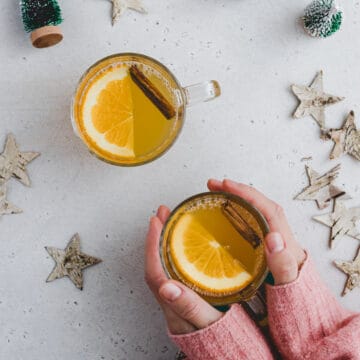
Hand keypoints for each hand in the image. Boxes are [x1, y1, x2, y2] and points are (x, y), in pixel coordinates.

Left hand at [145, 206, 222, 334]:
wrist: (225, 351)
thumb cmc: (218, 338)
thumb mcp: (208, 323)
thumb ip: (189, 306)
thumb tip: (166, 287)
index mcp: (172, 304)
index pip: (154, 270)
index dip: (153, 244)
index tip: (156, 222)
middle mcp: (169, 298)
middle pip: (155, 263)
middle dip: (156, 236)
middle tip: (161, 214)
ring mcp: (175, 294)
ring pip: (162, 263)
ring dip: (163, 240)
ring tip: (169, 220)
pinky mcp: (184, 291)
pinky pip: (172, 266)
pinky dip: (174, 249)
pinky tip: (183, 240)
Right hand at [208, 179, 305, 284]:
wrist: (298, 303)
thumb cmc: (292, 293)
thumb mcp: (287, 283)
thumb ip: (283, 265)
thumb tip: (274, 238)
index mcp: (285, 240)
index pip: (267, 208)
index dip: (247, 194)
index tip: (226, 186)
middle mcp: (279, 234)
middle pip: (260, 203)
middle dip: (237, 190)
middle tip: (214, 185)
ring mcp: (271, 237)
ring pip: (255, 209)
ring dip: (235, 197)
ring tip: (215, 192)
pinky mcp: (263, 243)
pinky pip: (251, 218)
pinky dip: (236, 209)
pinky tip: (223, 211)